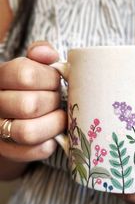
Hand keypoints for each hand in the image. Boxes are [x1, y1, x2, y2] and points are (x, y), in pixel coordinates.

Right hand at [0, 41, 66, 161]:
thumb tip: (46, 53)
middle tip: (58, 100)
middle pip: (29, 105)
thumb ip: (40, 56)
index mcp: (1, 78)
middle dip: (53, 102)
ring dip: (53, 124)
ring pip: (28, 132)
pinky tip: (53, 134)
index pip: (26, 75)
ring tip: (59, 118)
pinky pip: (35, 151)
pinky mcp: (9, 150)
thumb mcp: (33, 66)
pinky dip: (50, 143)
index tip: (57, 81)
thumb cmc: (31, 88)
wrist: (16, 116)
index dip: (51, 78)